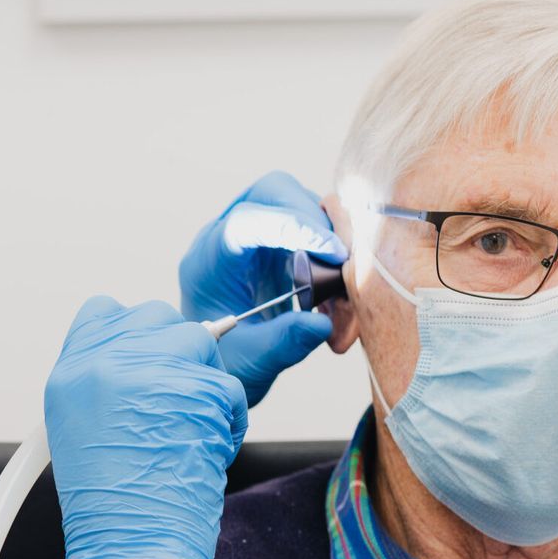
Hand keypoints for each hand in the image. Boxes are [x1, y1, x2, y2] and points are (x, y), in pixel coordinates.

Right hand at [44, 297, 249, 558]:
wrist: (129, 543)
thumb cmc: (108, 503)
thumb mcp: (79, 430)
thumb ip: (104, 381)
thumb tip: (142, 361)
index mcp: (71, 374)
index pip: (103, 311)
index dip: (133, 331)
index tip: (144, 358)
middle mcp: (105, 363)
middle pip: (156, 316)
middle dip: (174, 348)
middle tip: (173, 395)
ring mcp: (152, 371)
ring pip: (199, 340)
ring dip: (203, 379)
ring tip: (189, 425)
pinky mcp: (195, 387)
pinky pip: (228, 383)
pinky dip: (227, 414)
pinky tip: (207, 445)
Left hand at [178, 170, 346, 406]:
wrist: (220, 366)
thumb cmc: (224, 364)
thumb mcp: (250, 363)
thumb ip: (282, 343)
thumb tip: (320, 324)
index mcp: (210, 261)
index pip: (247, 221)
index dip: (293, 227)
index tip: (335, 252)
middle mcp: (231, 236)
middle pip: (276, 193)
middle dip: (319, 222)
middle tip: (347, 266)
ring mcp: (258, 235)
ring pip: (304, 207)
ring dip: (335, 249)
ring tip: (345, 310)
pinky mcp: (283, 243)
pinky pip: (319, 232)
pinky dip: (337, 265)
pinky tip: (340, 311)